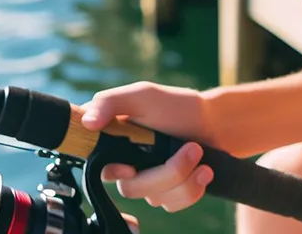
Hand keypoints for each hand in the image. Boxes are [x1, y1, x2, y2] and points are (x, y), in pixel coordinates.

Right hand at [81, 81, 214, 211]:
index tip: (132, 167)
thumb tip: (86, 121)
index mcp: (114, 139)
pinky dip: (192, 188)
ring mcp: (146, 181)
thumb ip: (112, 102)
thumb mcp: (143, 95)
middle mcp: (126, 163)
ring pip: (154, 198)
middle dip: (166, 171)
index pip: (95, 164)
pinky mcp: (166, 194)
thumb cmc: (177, 105)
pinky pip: (172, 205)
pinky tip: (204, 170)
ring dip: (184, 176)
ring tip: (200, 152)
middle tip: (192, 148)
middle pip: (130, 188)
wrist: (215, 122)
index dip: (112, 170)